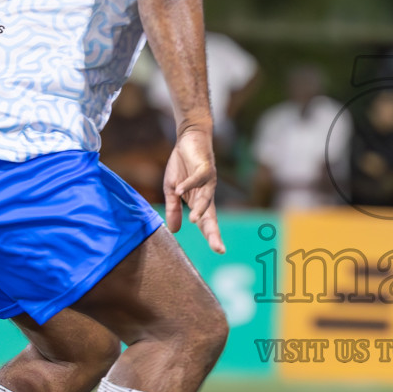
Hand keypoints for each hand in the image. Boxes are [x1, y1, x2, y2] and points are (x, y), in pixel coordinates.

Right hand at [164, 124, 224, 253]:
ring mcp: (207, 181)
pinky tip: (179, 190)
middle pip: (211, 216)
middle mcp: (207, 194)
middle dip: (214, 232)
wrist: (188, 140)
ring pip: (206, 198)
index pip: (206, 223)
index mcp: (200, 202)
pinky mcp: (204, 167)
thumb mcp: (172, 190)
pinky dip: (188, 184)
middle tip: (218, 248)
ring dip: (199, 209)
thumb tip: (174, 230)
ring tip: (194, 220)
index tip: (219, 251)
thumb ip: (174, 209)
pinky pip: (198, 178)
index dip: (212, 236)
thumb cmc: (182, 166)